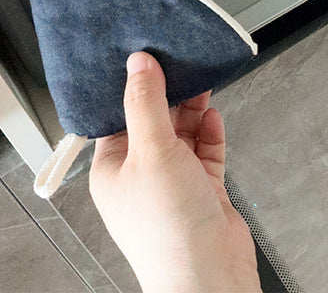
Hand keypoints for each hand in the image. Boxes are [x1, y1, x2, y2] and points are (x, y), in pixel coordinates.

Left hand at [89, 52, 260, 292]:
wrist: (208, 273)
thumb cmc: (168, 227)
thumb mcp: (151, 152)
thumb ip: (147, 104)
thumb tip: (139, 64)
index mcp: (113, 169)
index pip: (119, 116)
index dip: (134, 87)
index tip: (149, 57)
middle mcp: (141, 174)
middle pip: (154, 121)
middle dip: (170, 94)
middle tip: (184, 63)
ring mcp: (173, 182)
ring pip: (183, 134)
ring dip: (193, 110)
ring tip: (204, 83)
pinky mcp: (202, 189)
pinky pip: (205, 151)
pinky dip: (210, 133)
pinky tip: (214, 118)